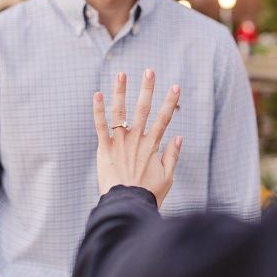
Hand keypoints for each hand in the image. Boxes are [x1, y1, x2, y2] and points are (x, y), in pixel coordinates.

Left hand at [93, 69, 182, 206]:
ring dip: (121, 91)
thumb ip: (172, 156)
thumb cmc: (148, 194)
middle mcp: (136, 140)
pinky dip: (98, 110)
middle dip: (147, 89)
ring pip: (120, 112)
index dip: (170, 102)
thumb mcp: (167, 177)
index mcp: (152, 146)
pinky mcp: (104, 149)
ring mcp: (120, 143)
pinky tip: (97, 94)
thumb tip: (179, 137)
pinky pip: (100, 126)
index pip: (164, 119)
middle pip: (143, 109)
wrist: (127, 205)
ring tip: (122, 74)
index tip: (176, 86)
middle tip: (149, 71)